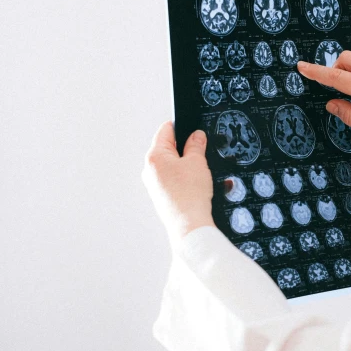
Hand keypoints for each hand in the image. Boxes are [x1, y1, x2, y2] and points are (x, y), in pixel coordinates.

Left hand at [142, 121, 214, 245]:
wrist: (189, 225)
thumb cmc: (189, 195)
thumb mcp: (197, 162)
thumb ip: (196, 145)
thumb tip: (196, 136)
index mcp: (154, 157)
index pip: (165, 130)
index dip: (181, 126)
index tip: (192, 127)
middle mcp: (149, 170)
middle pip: (168, 148)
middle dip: (185, 148)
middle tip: (201, 151)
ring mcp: (154, 184)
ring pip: (172, 165)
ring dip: (187, 164)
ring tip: (201, 172)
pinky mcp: (161, 196)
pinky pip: (173, 180)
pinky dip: (185, 178)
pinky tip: (197, 184)